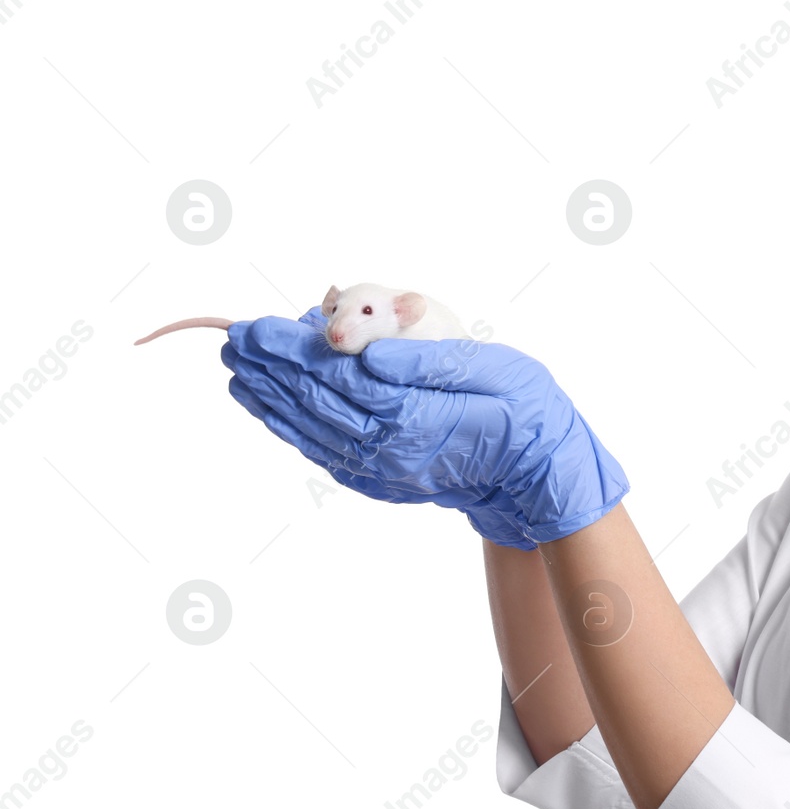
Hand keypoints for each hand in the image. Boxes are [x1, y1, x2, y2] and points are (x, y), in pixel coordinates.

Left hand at [220, 311, 628, 546]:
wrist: (539, 475)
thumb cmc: (526, 411)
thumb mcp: (496, 371)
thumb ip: (429, 363)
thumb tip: (366, 353)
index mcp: (416, 416)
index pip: (338, 378)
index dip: (292, 352)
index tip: (257, 328)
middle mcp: (391, 449)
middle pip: (314, 403)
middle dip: (269, 369)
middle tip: (232, 338)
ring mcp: (383, 471)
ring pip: (311, 430)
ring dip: (269, 399)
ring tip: (236, 369)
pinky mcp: (381, 480)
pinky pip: (324, 452)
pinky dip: (291, 429)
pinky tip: (271, 408)